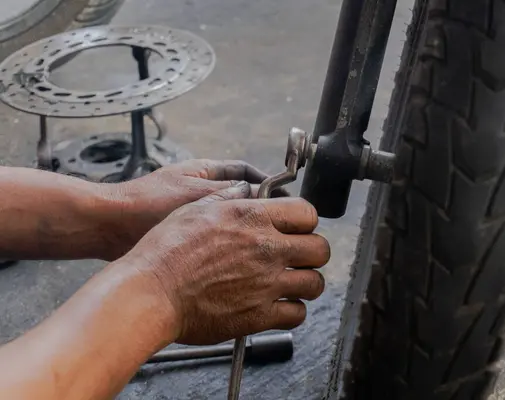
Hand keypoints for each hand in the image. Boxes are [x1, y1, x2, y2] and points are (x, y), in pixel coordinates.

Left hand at [100, 159, 284, 260]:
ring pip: (233, 221)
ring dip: (247, 231)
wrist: (108, 228)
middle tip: (279, 227)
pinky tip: (242, 259)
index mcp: (205, 172)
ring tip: (264, 245)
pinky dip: (231, 247)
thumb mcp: (195, 195)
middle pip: (243, 198)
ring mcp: (195, 214)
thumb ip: (230, 193)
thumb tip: (261, 194)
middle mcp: (203, 191)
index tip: (284, 199)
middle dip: (260, 210)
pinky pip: (219, 240)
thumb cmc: (147, 205)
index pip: (247, 173)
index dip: (268, 183)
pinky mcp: (188, 238)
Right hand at [121, 184, 329, 344]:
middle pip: (320, 248)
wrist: (150, 291)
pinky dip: (293, 310)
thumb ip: (229, 196)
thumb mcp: (196, 207)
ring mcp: (266, 283)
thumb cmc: (166, 249)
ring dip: (306, 282)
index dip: (306, 222)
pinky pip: (297, 314)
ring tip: (293, 282)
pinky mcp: (259, 314)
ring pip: (314, 283)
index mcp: (253, 218)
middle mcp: (266, 248)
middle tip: (300, 257)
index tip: (299, 229)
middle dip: (313, 252)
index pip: (308, 213)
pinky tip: (280, 305)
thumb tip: (247, 189)